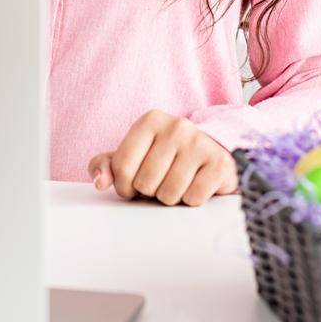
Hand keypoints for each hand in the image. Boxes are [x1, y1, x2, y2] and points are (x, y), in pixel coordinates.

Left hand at [88, 111, 238, 206]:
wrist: (210, 157)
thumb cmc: (164, 160)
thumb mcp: (132, 158)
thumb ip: (106, 166)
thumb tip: (100, 182)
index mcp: (150, 120)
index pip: (122, 167)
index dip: (125, 187)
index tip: (134, 186)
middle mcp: (176, 126)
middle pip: (145, 182)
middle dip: (150, 192)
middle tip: (162, 182)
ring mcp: (200, 142)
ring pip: (169, 193)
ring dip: (171, 198)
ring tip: (178, 184)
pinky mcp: (220, 163)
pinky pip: (193, 198)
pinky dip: (192, 200)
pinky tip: (196, 186)